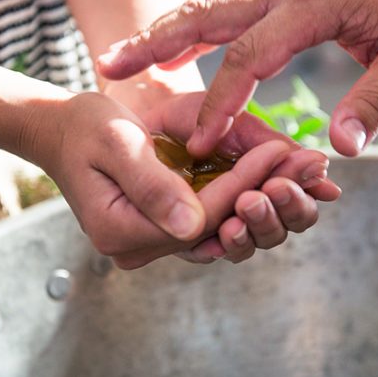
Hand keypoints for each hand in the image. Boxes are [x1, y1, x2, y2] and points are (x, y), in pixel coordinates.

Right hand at [25, 91, 338, 268]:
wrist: (65, 132)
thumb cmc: (85, 128)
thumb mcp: (115, 144)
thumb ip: (152, 185)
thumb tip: (196, 226)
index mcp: (121, 231)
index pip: (199, 215)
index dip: (243, 182)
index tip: (282, 150)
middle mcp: (140, 248)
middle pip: (219, 230)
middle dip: (269, 193)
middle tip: (313, 164)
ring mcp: (155, 241)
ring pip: (225, 227)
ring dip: (268, 196)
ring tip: (308, 168)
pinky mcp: (168, 227)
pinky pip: (217, 218)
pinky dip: (249, 195)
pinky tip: (284, 174)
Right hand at [96, 0, 377, 156]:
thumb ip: (376, 102)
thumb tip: (341, 148)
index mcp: (310, 7)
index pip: (249, 58)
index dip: (221, 103)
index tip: (198, 141)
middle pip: (204, 16)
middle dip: (155, 44)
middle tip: (108, 68)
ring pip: (205, 8)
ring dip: (161, 32)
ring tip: (118, 56)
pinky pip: (222, 10)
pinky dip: (188, 28)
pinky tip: (166, 45)